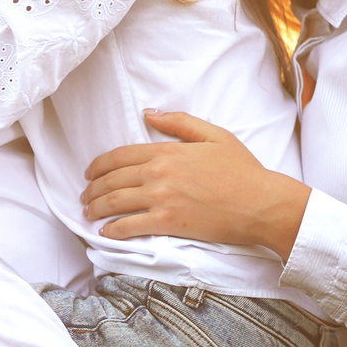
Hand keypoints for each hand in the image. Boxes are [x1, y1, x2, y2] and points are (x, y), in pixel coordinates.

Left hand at [81, 111, 311, 257]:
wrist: (261, 203)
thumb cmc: (242, 170)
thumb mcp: (214, 135)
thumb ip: (179, 123)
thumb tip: (149, 113)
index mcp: (167, 151)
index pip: (120, 156)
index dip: (98, 166)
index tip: (89, 174)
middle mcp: (158, 173)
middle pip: (112, 180)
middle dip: (92, 189)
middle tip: (85, 197)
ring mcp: (161, 198)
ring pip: (115, 202)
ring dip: (95, 209)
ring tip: (88, 213)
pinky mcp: (168, 223)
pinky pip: (129, 226)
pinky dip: (112, 230)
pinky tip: (105, 233)